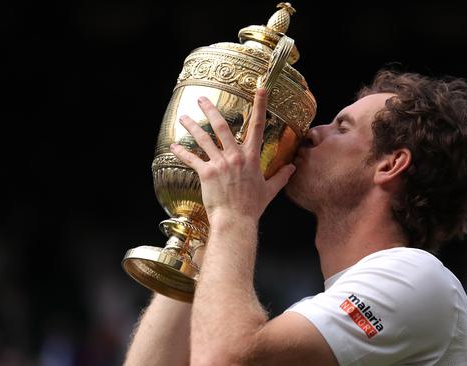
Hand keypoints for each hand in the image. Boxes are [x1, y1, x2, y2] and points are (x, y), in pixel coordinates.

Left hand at [170, 88, 295, 224]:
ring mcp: (220, 163)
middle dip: (210, 110)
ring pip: (203, 139)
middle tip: (201, 98)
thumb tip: (292, 168)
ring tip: (183, 117)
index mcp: (251, 156)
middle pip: (222, 126)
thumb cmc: (252, 206)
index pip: (258, 126)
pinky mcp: (207, 173)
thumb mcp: (270, 189)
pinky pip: (192, 159)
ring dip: (192, 126)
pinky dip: (182, 152)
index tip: (260, 89)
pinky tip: (174, 146)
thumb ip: (281, 176)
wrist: (236, 220)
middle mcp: (235, 155)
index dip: (260, 105)